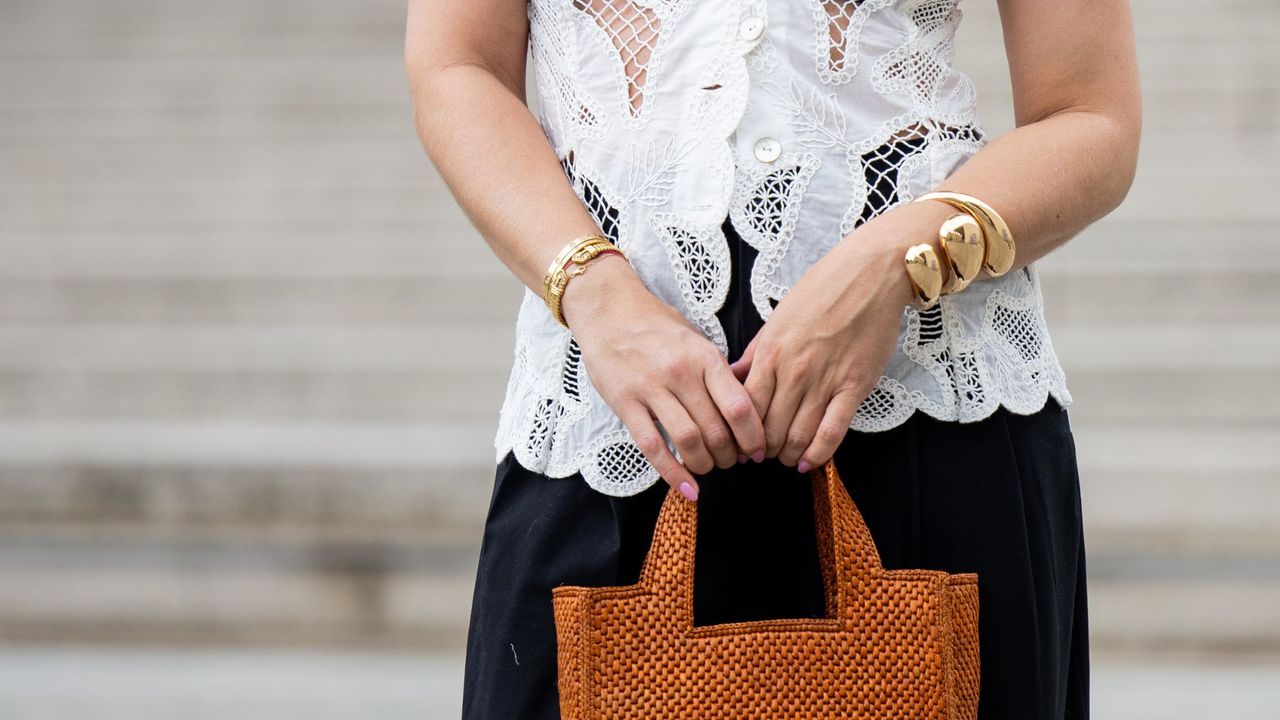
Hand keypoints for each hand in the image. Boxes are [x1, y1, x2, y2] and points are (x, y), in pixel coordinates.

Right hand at [562, 254, 767, 499]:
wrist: (609, 311)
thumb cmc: (657, 326)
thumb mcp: (696, 339)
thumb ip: (718, 372)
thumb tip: (746, 412)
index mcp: (704, 357)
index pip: (739, 407)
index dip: (754, 437)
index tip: (758, 450)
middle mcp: (680, 373)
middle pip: (717, 430)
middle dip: (731, 456)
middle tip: (732, 462)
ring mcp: (650, 389)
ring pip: (688, 442)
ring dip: (705, 465)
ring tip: (709, 467)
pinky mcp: (625, 403)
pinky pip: (653, 448)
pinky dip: (673, 474)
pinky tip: (688, 489)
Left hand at [728, 201, 953, 471]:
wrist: (871, 273)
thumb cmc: (823, 288)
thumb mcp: (777, 317)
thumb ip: (755, 352)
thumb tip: (732, 377)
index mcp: (770, 352)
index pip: (744, 406)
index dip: (738, 432)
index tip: (739, 442)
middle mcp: (793, 371)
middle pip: (768, 427)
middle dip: (761, 449)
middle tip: (762, 456)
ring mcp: (824, 380)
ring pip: (797, 434)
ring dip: (787, 454)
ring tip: (785, 458)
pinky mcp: (854, 386)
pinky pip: (833, 431)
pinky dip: (818, 453)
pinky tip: (809, 462)